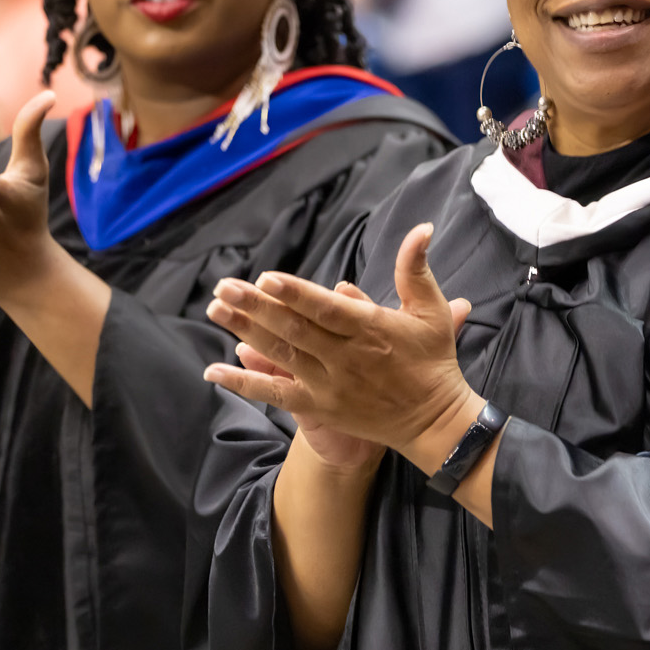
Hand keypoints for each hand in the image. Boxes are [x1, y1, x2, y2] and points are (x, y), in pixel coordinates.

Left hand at [202, 223, 475, 460]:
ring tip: (216, 310)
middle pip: (294, 329)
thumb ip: (415, 269)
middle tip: (223, 286)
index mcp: (371, 328)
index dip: (295, 294)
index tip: (266, 278)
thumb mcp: (431, 310)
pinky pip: (276, 394)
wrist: (433, 420)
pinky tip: (215, 371)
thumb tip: (422, 228)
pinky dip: (245, 383)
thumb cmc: (432, 360)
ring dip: (245, 333)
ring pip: (281, 355)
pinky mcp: (320, 408)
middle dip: (255, 307)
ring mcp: (330, 384)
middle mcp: (346, 356)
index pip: (326, 309)